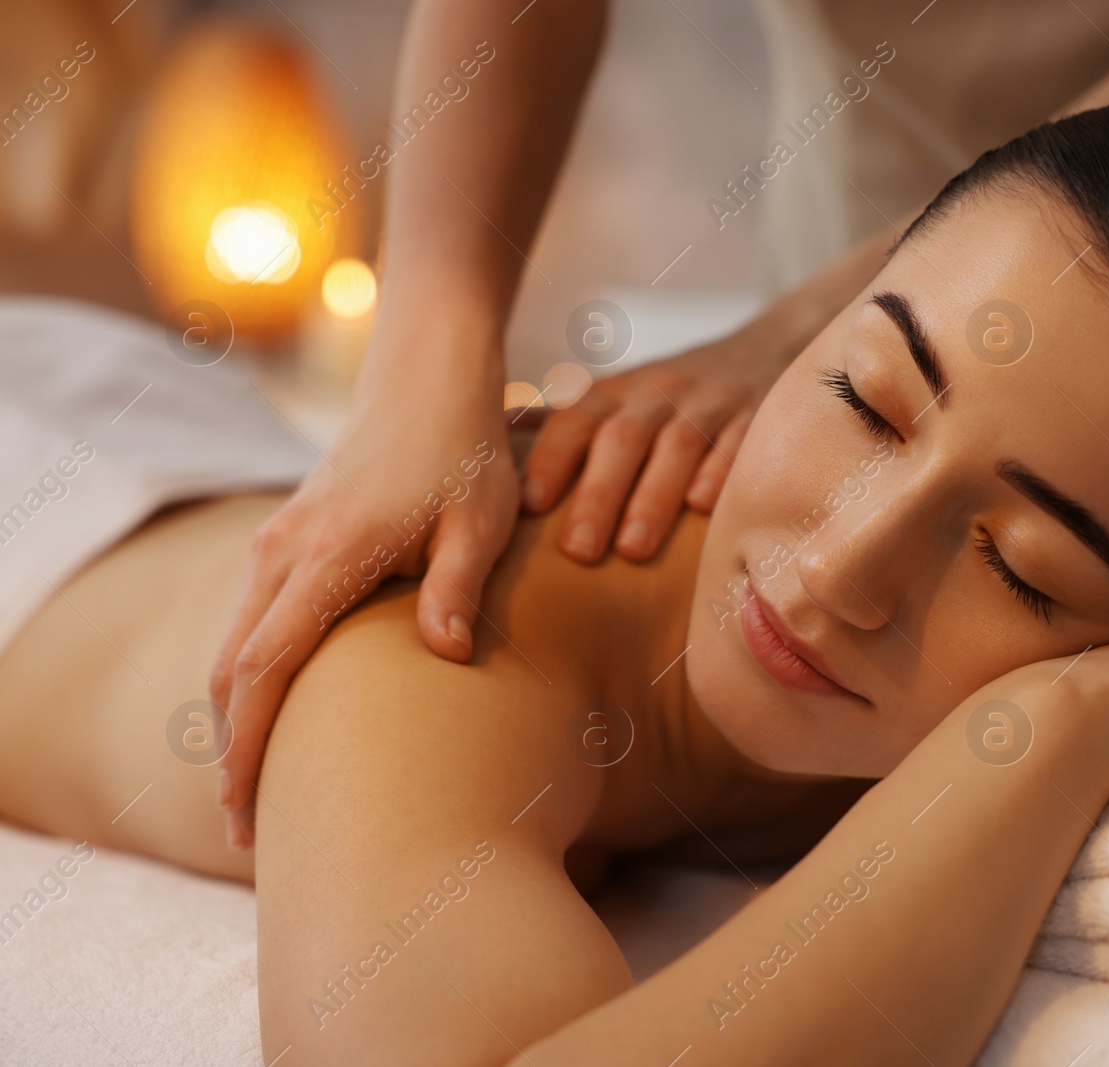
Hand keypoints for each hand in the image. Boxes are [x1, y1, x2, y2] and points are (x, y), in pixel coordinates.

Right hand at [209, 342, 518, 847]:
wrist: (427, 377)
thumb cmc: (465, 451)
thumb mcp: (480, 522)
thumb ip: (457, 590)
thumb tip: (446, 657)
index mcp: (327, 556)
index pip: (264, 668)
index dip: (250, 746)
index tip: (246, 812)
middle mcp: (284, 552)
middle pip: (230, 670)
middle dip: (232, 752)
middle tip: (251, 830)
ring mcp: (278, 541)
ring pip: (232, 646)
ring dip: (236, 717)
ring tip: (259, 785)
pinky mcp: (287, 537)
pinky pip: (250, 620)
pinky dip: (250, 676)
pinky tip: (276, 711)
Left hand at [519, 330, 783, 562]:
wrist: (765, 350)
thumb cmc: (672, 396)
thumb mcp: (620, 398)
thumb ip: (564, 426)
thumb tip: (492, 445)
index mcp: (617, 393)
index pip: (575, 421)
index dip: (549, 460)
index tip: (527, 508)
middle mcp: (660, 393)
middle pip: (622, 438)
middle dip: (598, 494)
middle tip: (578, 552)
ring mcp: (711, 404)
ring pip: (678, 446)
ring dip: (653, 497)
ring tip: (633, 549)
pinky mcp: (758, 417)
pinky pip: (738, 443)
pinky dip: (719, 472)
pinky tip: (702, 508)